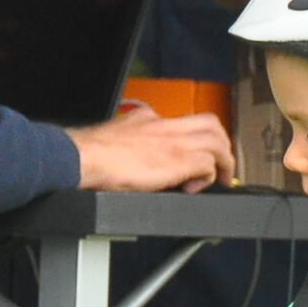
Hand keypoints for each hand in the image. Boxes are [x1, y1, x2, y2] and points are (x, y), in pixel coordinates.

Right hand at [69, 103, 235, 193]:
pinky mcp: (178, 160)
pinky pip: (208, 164)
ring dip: (224, 162)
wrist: (83, 157)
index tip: (199, 155)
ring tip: (220, 179)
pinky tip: (193, 188)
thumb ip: (132, 135)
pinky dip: (207, 178)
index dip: (197, 139)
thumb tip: (134, 149)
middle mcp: (166, 125)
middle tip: (222, 165)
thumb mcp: (116, 133)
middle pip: (211, 124)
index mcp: (150, 118)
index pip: (185, 122)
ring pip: (217, 142)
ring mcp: (174, 141)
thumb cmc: (91, 153)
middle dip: (222, 144)